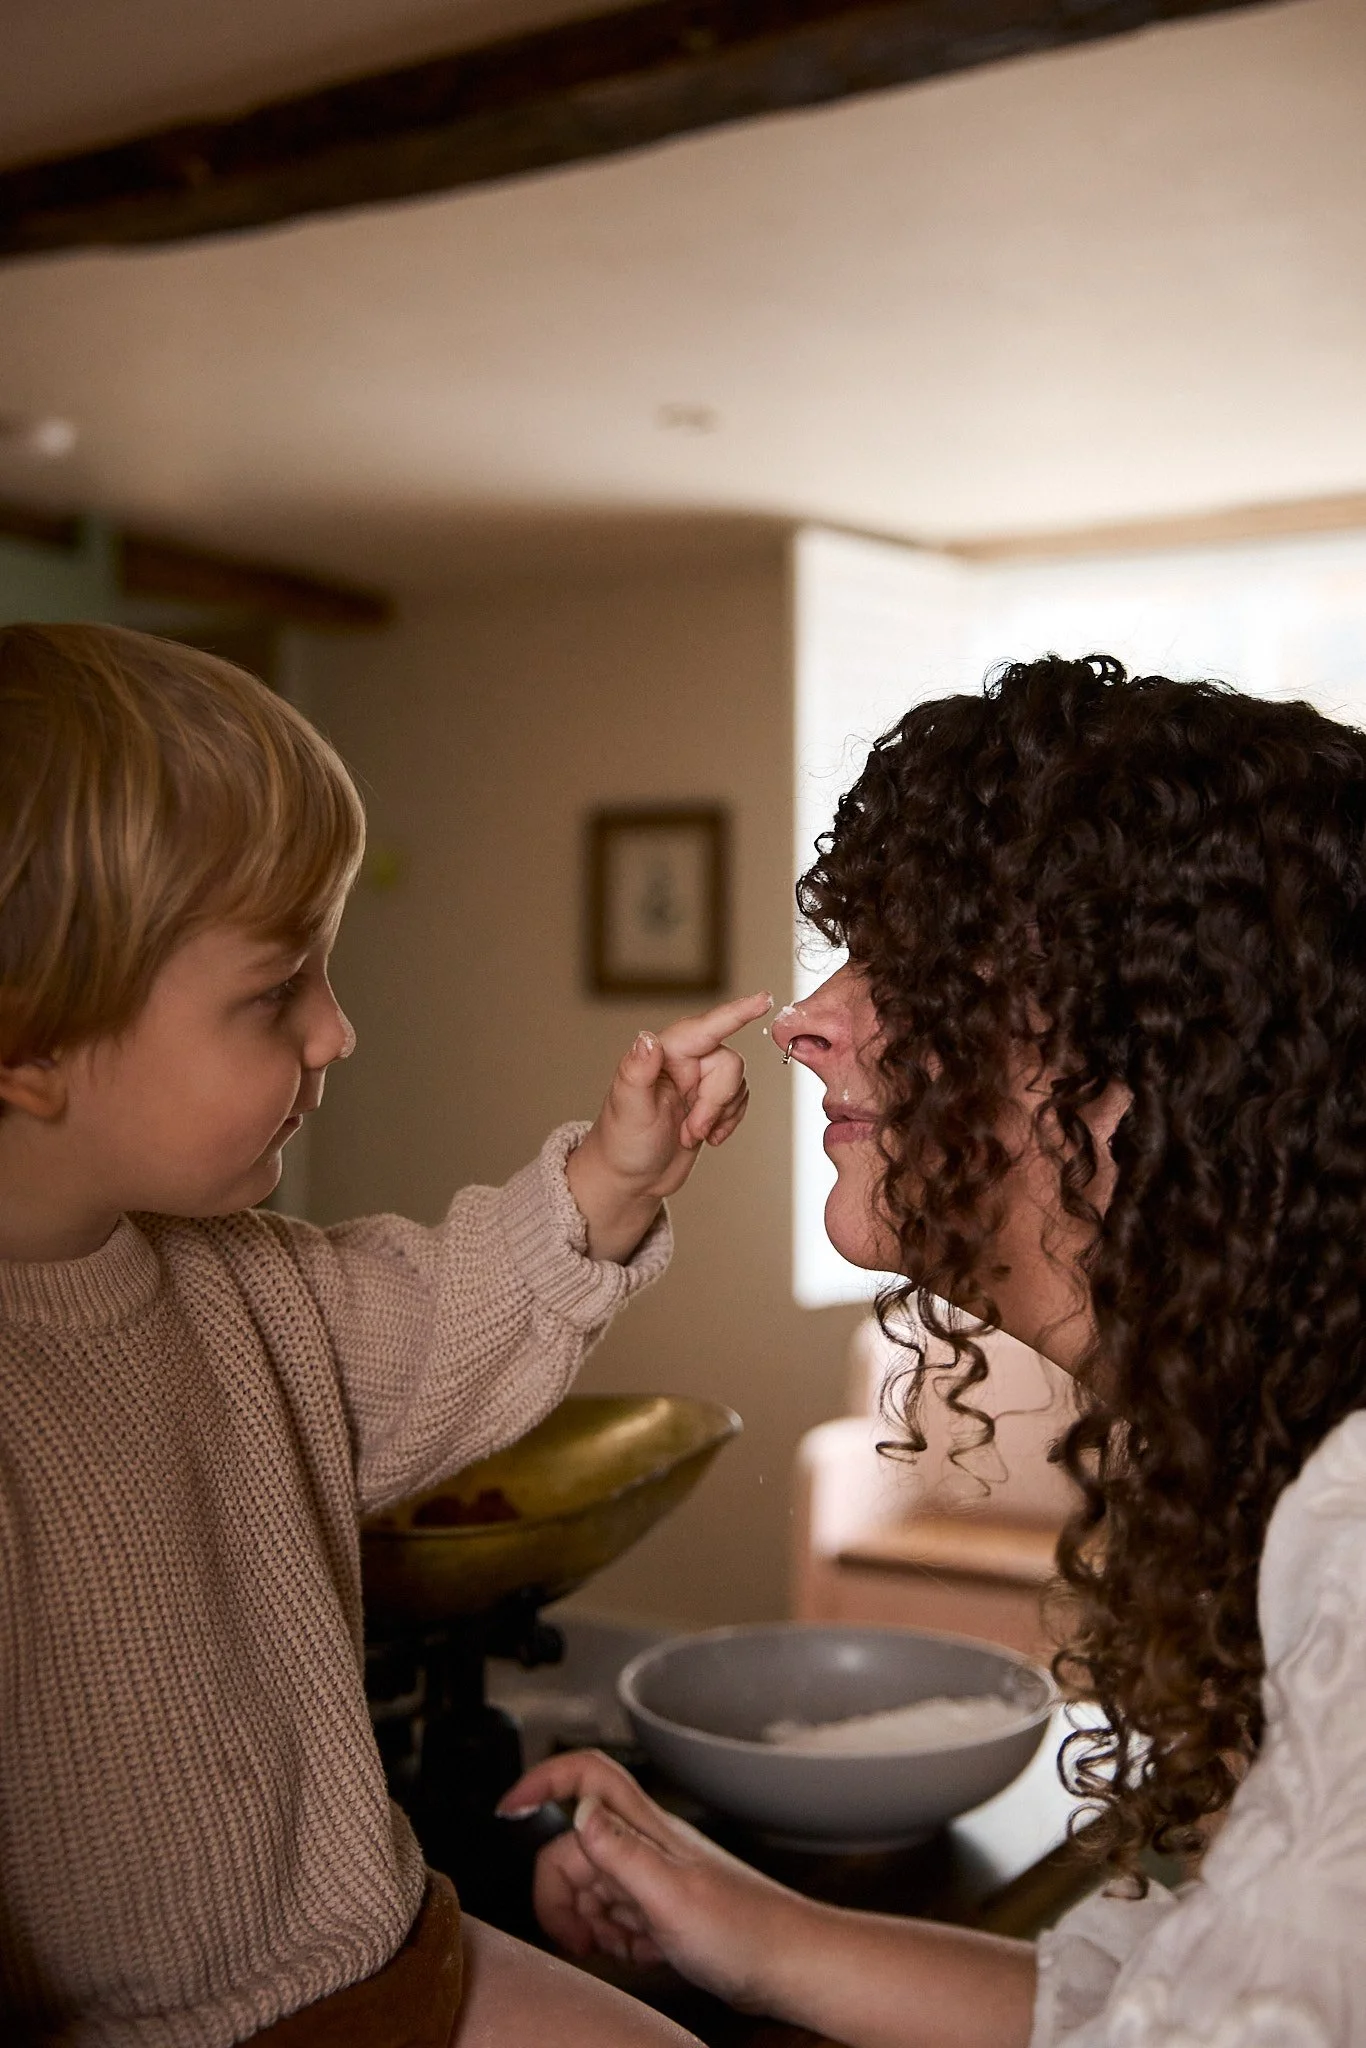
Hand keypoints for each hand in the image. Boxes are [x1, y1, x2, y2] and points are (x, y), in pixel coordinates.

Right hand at [497, 1748, 807, 2012]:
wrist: (792, 1966)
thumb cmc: (747, 1932)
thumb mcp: (672, 1895)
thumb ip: (621, 1850)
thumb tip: (577, 1808)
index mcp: (646, 1828)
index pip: (585, 1775)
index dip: (541, 1779)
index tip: (507, 1810)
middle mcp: (648, 1844)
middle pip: (573, 1846)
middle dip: (562, 1892)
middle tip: (576, 1936)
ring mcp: (656, 1876)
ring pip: (591, 1885)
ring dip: (588, 1921)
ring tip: (616, 1948)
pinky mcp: (664, 1909)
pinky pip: (615, 1916)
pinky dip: (613, 1938)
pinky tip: (635, 1954)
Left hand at [565, 989, 770, 1260]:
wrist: (631, 1178)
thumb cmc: (621, 1143)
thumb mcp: (627, 1110)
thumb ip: (636, 1072)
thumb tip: (646, 1038)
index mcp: (664, 1054)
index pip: (705, 1028)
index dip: (735, 1012)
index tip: (763, 999)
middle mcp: (684, 1062)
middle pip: (729, 1064)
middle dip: (715, 1102)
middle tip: (690, 1130)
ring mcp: (698, 1082)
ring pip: (737, 1084)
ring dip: (719, 1115)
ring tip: (689, 1135)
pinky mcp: (710, 1103)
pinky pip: (739, 1101)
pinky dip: (728, 1122)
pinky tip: (706, 1137)